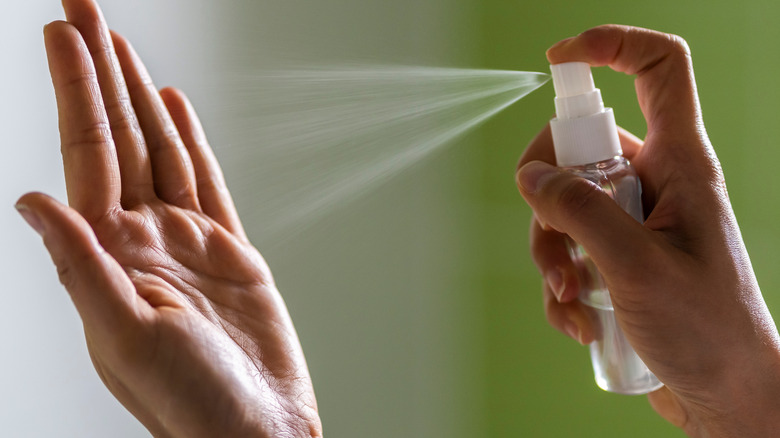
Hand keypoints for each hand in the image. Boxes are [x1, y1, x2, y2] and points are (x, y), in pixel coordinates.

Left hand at [15, 1, 320, 436]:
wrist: (256, 431)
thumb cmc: (192, 402)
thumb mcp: (125, 337)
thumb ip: (79, 265)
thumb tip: (29, 200)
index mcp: (110, 255)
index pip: (87, 153)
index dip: (74, 90)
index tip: (64, 33)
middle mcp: (142, 239)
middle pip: (117, 137)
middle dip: (99, 71)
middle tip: (85, 10)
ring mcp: (186, 242)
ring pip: (159, 150)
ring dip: (137, 96)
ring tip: (122, 45)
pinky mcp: (229, 251)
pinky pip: (204, 181)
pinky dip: (190, 141)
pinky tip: (174, 108)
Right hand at [516, 26, 779, 436]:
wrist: (726, 394)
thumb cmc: (709, 331)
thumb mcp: (638, 268)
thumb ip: (581, 212)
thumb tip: (532, 177)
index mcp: (680, 165)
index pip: (659, 69)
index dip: (611, 46)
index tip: (558, 59)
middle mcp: (656, 184)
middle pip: (581, 147)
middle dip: (548, 195)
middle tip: (554, 238)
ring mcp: (634, 222)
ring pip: (564, 206)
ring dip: (551, 255)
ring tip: (571, 298)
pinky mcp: (617, 258)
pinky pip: (568, 250)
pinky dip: (561, 285)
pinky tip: (580, 321)